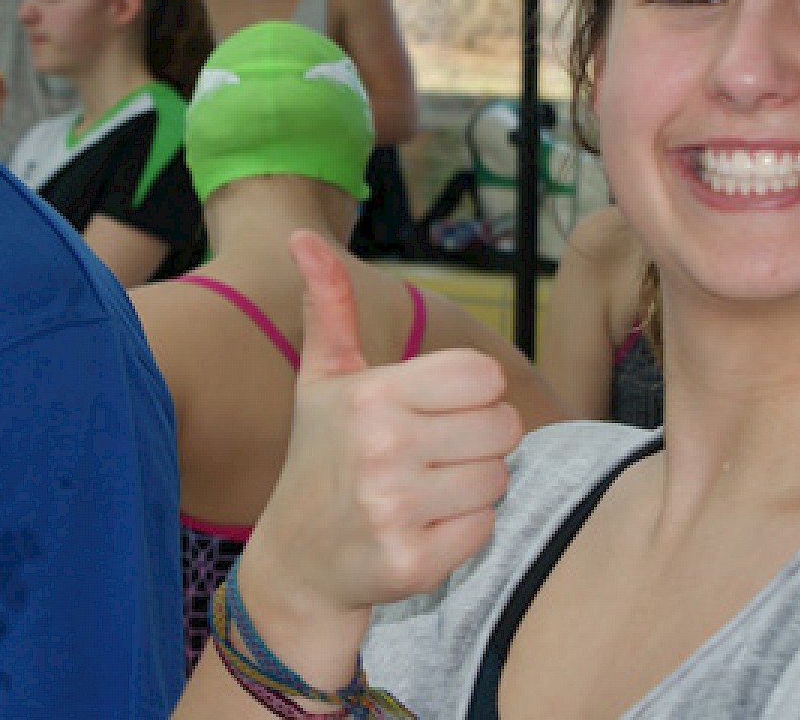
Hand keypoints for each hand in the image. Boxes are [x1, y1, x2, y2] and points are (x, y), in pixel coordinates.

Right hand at [235, 231, 521, 682]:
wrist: (297, 562)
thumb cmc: (321, 457)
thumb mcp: (321, 380)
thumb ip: (329, 307)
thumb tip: (302, 237)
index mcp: (371, 394)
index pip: (484, 376)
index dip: (471, 394)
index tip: (434, 411)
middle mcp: (383, 448)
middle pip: (503, 428)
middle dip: (477, 441)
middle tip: (430, 456)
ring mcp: (396, 508)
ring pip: (498, 479)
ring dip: (472, 488)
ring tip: (425, 492)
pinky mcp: (412, 562)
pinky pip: (485, 529)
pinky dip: (463, 532)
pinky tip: (422, 528)